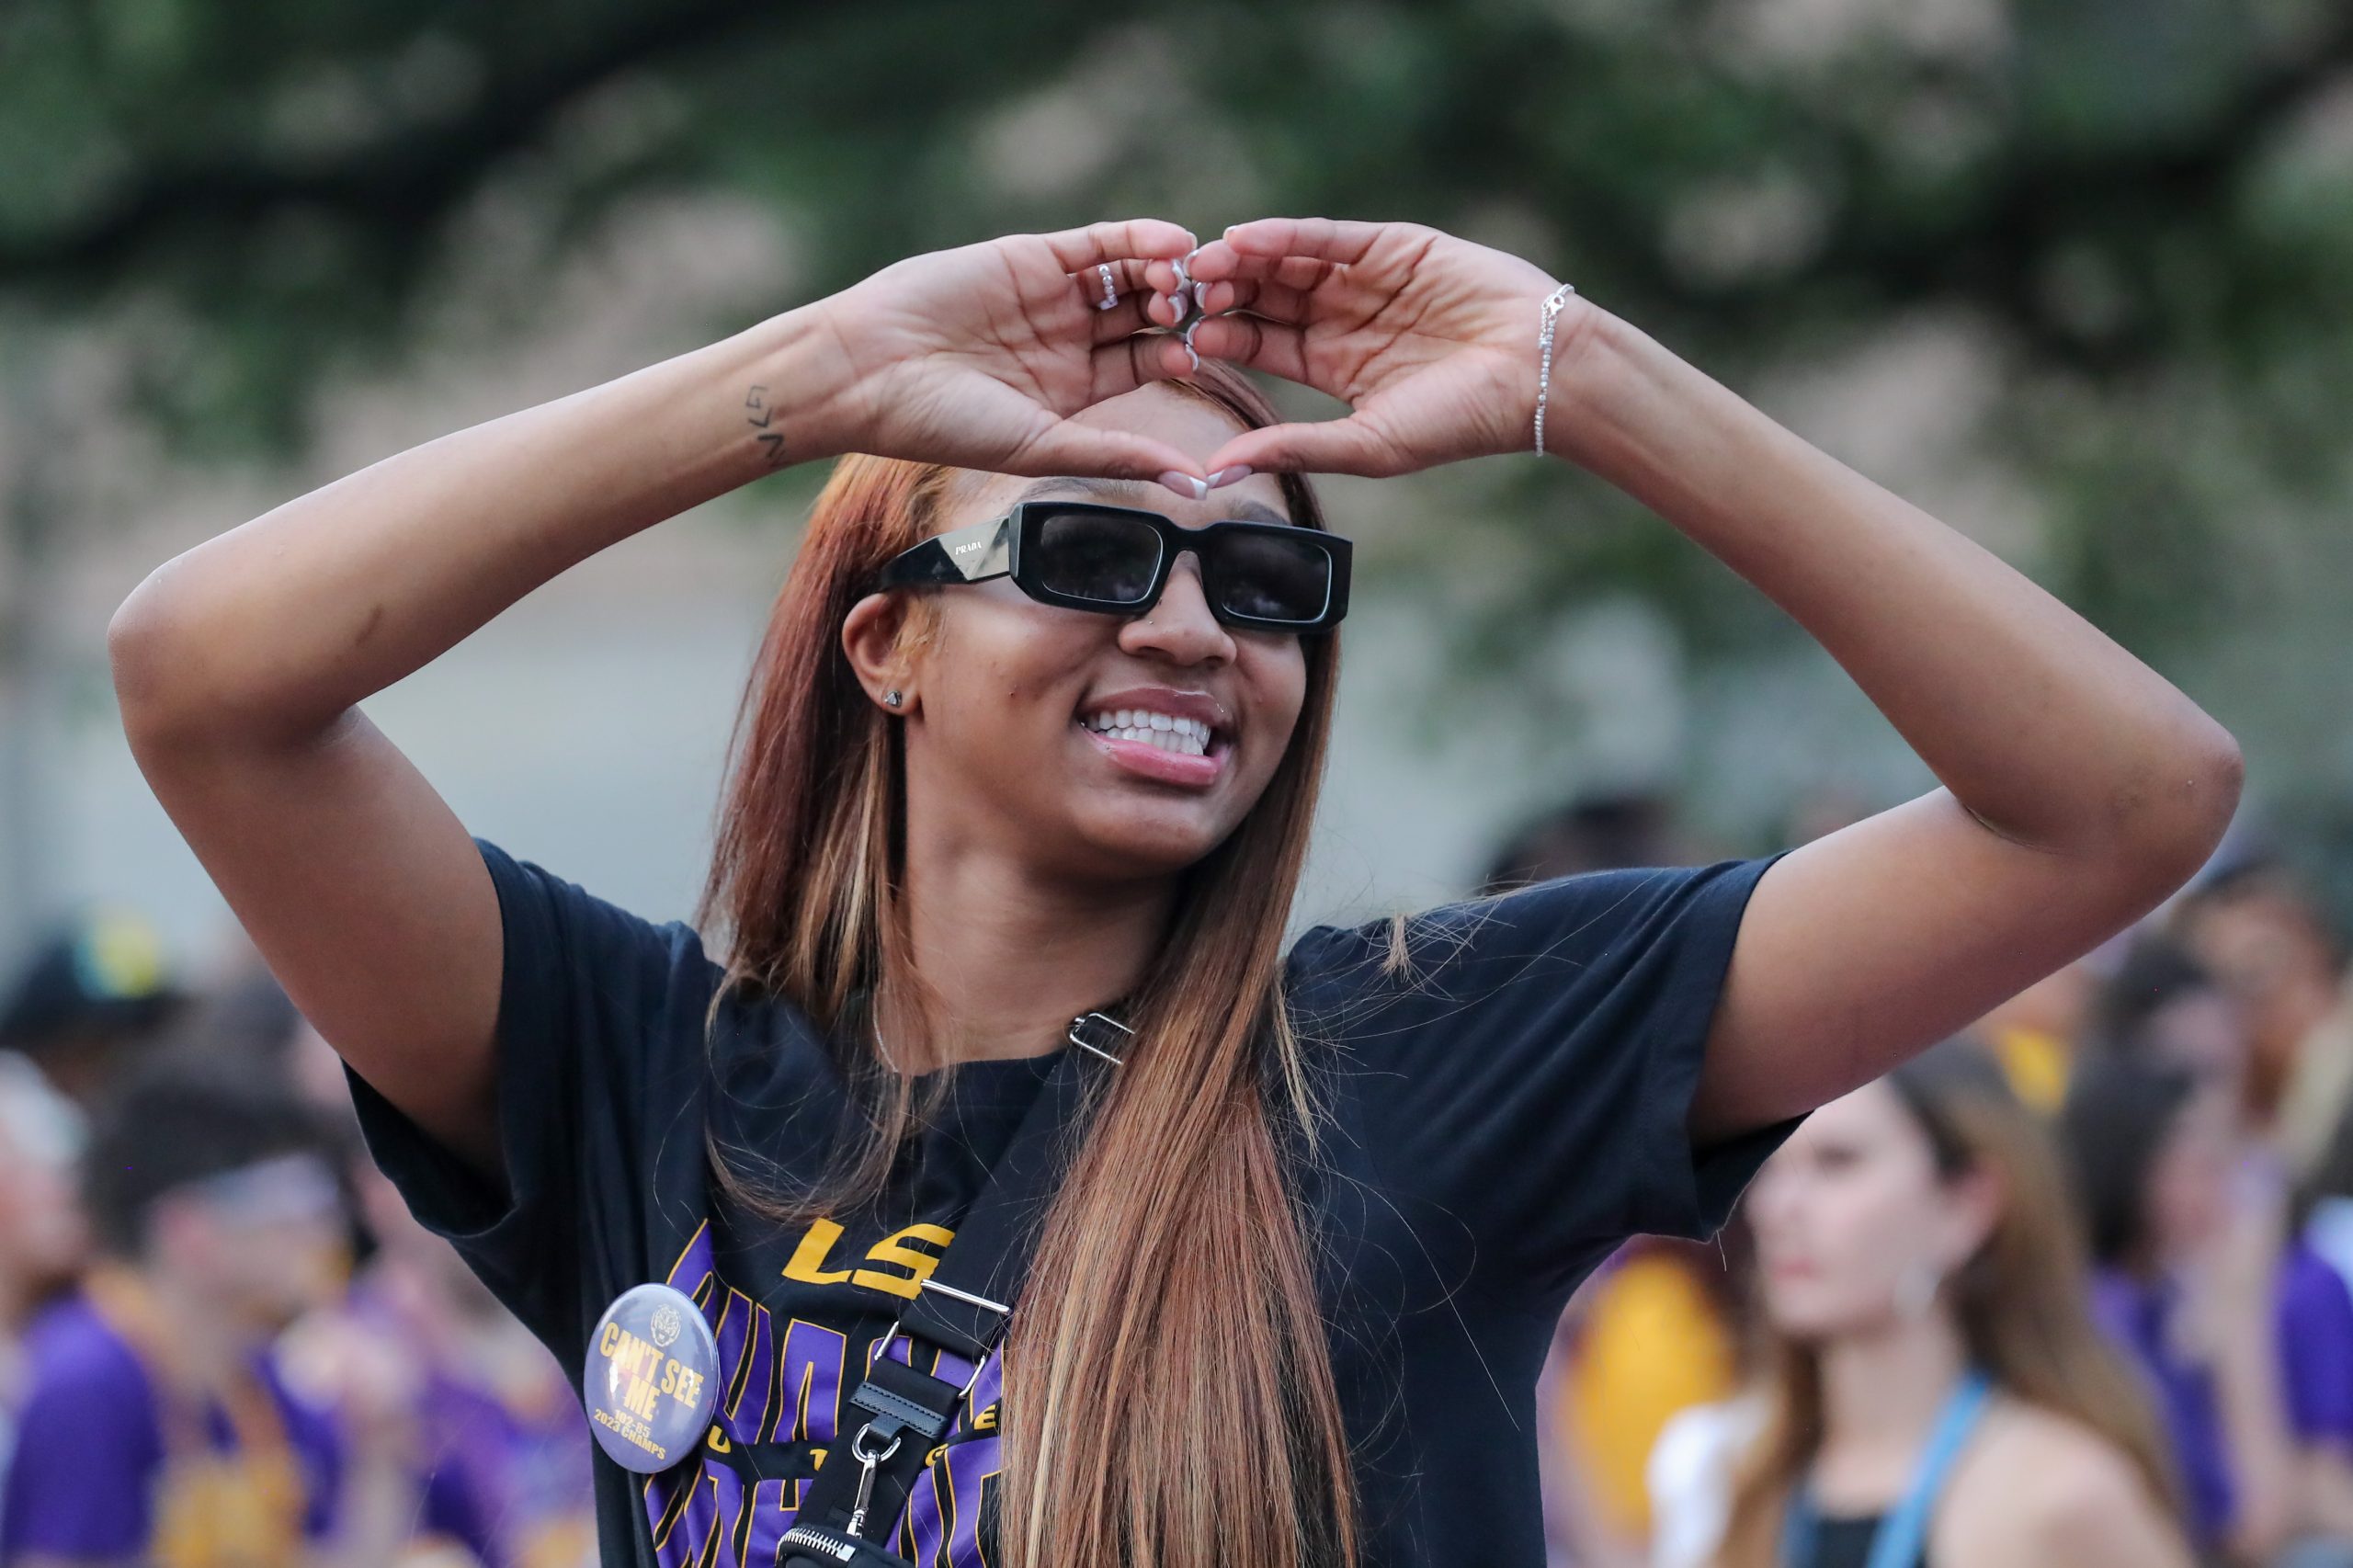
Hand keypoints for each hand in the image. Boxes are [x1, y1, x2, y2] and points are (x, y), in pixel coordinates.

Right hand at [809, 218, 1205, 481]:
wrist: (869, 372)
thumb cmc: (946, 424)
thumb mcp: (1042, 445)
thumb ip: (1118, 454)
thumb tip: (1195, 481)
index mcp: (1077, 389)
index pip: (1149, 364)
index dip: (1182, 354)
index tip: (1205, 354)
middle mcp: (1069, 340)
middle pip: (1146, 316)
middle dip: (1181, 310)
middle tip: (1207, 307)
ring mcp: (1053, 295)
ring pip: (1130, 275)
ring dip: (1166, 273)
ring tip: (1189, 279)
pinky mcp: (1034, 256)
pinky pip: (1099, 243)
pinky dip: (1137, 238)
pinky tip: (1171, 243)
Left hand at [1149, 217, 1591, 476]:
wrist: (1536, 375)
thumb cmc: (1459, 423)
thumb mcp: (1365, 444)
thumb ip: (1291, 448)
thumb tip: (1214, 472)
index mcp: (1331, 364)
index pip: (1260, 342)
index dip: (1221, 337)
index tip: (1181, 341)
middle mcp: (1342, 316)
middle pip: (1265, 296)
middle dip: (1222, 293)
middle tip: (1178, 295)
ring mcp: (1366, 278)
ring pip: (1288, 262)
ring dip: (1243, 261)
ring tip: (1202, 266)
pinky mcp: (1392, 246)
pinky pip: (1328, 237)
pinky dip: (1286, 235)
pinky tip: (1246, 238)